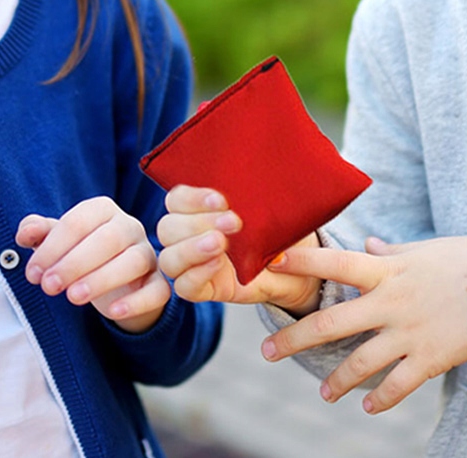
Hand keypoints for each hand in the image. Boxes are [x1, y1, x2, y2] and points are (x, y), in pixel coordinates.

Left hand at [16, 195, 170, 333]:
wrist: (115, 285)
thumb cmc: (81, 256)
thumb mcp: (57, 243)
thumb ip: (39, 233)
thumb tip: (25, 232)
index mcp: (103, 210)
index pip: (79, 221)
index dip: (53, 247)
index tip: (33, 273)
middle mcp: (129, 227)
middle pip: (108, 238)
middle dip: (75, 263)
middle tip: (48, 287)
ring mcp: (148, 254)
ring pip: (134, 261)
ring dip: (102, 279)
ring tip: (73, 297)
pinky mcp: (158, 283)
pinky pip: (157, 290)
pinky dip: (136, 301)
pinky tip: (112, 312)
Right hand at [157, 185, 321, 314]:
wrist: (299, 266)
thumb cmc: (279, 230)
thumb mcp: (268, 207)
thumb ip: (254, 196)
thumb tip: (253, 176)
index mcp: (199, 209)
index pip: (177, 199)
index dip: (193, 198)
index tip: (222, 199)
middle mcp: (189, 235)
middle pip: (167, 228)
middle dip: (198, 223)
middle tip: (234, 222)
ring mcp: (193, 265)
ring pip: (169, 259)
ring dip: (192, 249)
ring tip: (221, 243)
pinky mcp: (203, 290)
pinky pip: (183, 287)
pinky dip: (196, 275)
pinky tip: (218, 264)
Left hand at [261, 235, 466, 413]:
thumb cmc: (463, 259)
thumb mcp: (421, 250)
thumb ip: (390, 252)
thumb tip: (370, 243)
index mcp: (387, 270)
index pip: (336, 261)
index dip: (303, 261)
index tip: (270, 262)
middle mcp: (390, 302)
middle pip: (333, 322)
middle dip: (296, 338)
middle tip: (267, 352)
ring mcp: (408, 333)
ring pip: (360, 363)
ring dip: (337, 381)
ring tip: (324, 393)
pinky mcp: (430, 358)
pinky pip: (397, 386)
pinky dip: (381, 400)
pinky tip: (369, 406)